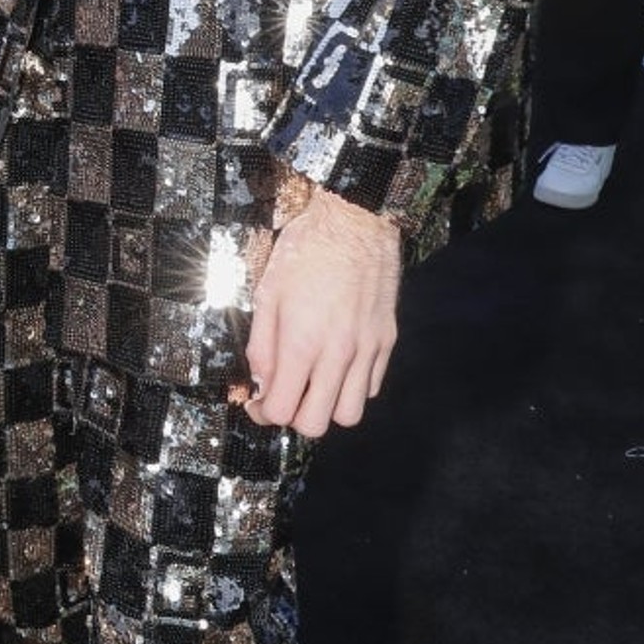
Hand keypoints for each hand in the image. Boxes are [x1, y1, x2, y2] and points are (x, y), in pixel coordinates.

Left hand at [240, 183, 399, 437]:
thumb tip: (257, 384)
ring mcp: (367, 349)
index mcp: (302, 342)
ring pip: (350, 414)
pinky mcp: (386, 340)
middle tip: (283, 395)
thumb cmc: (304, 250)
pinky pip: (370, 387)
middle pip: (317, 424)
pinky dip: (351, 388)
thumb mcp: (266, 293)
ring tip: (313, 385)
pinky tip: (336, 366)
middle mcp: (338, 353)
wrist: (355, 220)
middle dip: (294, 417)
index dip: (263, 412)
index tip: (257, 400)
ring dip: (327, 408)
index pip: (283, 410)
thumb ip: (260, 346)